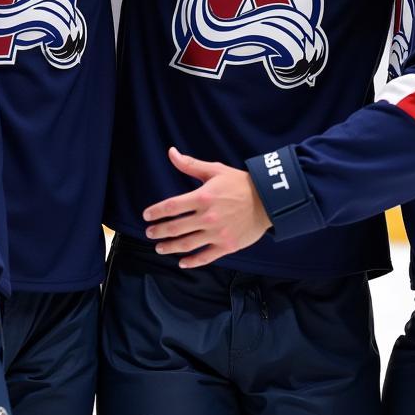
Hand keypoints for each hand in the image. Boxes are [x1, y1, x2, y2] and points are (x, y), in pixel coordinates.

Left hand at [141, 147, 271, 267]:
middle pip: (175, 227)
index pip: (171, 206)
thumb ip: (190, 164)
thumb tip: (171, 152)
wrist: (268, 200)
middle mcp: (207, 217)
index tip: (146, 215)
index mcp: (202, 197)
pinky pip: (205, 257)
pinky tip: (182, 262)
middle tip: (149, 233)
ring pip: (187, 244)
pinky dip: (191, 261)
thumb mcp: (215, 170)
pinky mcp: (227, 246)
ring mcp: (217, 233)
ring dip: (170, 247)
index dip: (156, 212)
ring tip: (160, 247)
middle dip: (159, 231)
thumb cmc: (240, 183)